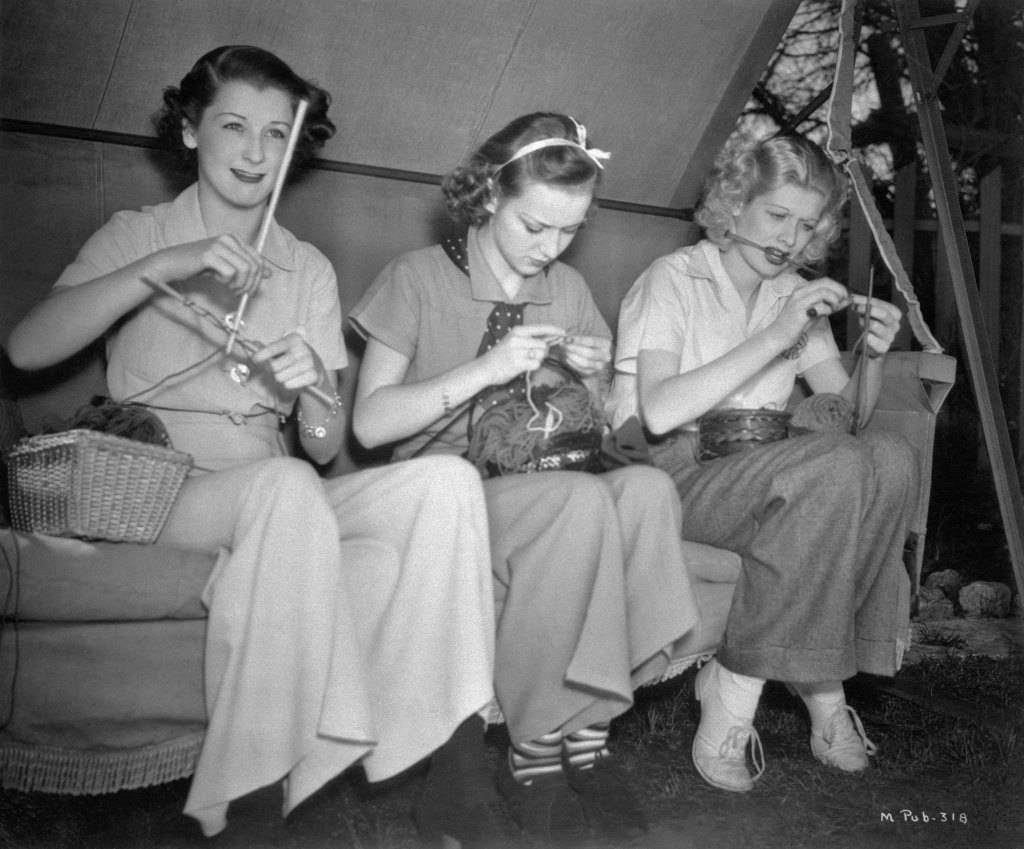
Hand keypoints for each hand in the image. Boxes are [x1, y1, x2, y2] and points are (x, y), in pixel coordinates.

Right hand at [154, 236, 270, 294]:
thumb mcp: (228, 265)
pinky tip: (218, 280)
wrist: (174, 263)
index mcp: (236, 240)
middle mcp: (229, 239)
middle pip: (254, 266)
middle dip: (250, 285)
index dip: (258, 278)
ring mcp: (219, 245)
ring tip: (229, 287)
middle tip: (240, 293)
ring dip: (239, 285)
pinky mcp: (209, 254)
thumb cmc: (201, 265)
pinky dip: (227, 281)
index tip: (250, 290)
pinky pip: (230, 273)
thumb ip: (247, 267)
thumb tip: (270, 273)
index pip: (259, 260)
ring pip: (245, 270)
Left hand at [251, 328, 325, 395]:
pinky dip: (288, 384)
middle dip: (271, 370)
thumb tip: (248, 343)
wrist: (316, 367)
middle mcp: (303, 349)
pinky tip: (292, 380)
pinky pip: (289, 384)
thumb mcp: (283, 349)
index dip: (260, 355)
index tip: (254, 359)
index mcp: (294, 339)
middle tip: (275, 369)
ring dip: (279, 378)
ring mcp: (309, 362)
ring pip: (280, 377)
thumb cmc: (294, 357)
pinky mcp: (313, 375)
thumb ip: (266, 348)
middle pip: (274, 366)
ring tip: (286, 374)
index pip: (272, 348)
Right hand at [484, 323, 565, 383]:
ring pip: (541, 355)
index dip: (555, 330)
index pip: (541, 328)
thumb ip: (530, 338)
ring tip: (525, 361)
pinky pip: (536, 364)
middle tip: (533, 356)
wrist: (484, 368)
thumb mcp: (513, 340)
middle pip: (544, 344)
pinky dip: (533, 367)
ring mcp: (517, 351)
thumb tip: (552, 337)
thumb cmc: (501, 355)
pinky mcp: (517, 363)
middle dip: (543, 352)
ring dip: (537, 359)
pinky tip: (523, 367)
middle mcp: (518, 339)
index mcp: (518, 331)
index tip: (564, 333)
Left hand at [557, 334, 610, 376]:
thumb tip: (565, 338)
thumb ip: (579, 338)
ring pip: (585, 363)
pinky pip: (582, 370)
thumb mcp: (589, 339)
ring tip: (564, 352)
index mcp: (606, 344)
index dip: (578, 340)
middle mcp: (605, 356)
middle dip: (574, 349)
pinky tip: (566, 358)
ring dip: (572, 357)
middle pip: (589, 353)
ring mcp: (600, 366)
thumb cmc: (591, 345)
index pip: (592, 341)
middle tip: (563, 345)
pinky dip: (573, 364)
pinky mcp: (593, 373)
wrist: (599, 356)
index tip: (567, 338)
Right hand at [774, 278, 848, 345]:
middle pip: (826, 282)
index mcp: (802, 290)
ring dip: (834, 299)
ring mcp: (799, 301)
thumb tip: (846, 300)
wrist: (777, 336)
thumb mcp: (814, 313)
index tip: (845, 296)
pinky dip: (827, 310)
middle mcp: (800, 292)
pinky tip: (825, 315)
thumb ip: (828, 305)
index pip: (825, 281)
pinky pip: (820, 306)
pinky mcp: (799, 311)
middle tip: (844, 300)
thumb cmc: (795, 325)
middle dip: (839, 290)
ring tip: (833, 309)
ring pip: (824, 291)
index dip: (838, 287)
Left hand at [850, 296, 901, 356]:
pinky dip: (871, 339)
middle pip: (885, 314)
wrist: (870, 346)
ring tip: (859, 321)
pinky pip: (878, 343)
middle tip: (856, 307)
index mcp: (894, 314)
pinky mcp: (884, 348)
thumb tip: (852, 297)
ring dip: (867, 323)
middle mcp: (895, 325)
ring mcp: (890, 337)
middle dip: (869, 309)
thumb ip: (863, 305)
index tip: (854, 298)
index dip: (868, 301)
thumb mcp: (867, 314)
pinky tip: (866, 336)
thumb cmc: (870, 326)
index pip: (883, 304)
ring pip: (880, 328)